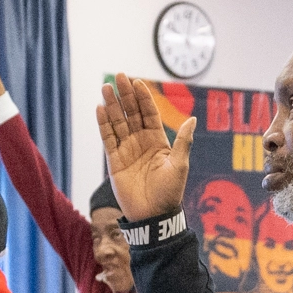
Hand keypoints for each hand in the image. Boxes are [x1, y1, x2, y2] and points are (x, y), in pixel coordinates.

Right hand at [96, 72, 185, 221]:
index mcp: (157, 140)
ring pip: (118, 122)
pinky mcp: (115, 161)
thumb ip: (183, 141)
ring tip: (105, 87)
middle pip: (131, 113)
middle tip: (118, 76)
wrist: (153, 215)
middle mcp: (141, 141)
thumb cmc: (170, 192)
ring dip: (112, 105)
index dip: (142, 97)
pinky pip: (108, 139)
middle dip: (125, 95)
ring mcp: (127, 150)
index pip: (148, 113)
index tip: (137, 82)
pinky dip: (103, 124)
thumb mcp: (180, 165)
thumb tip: (193, 119)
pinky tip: (100, 109)